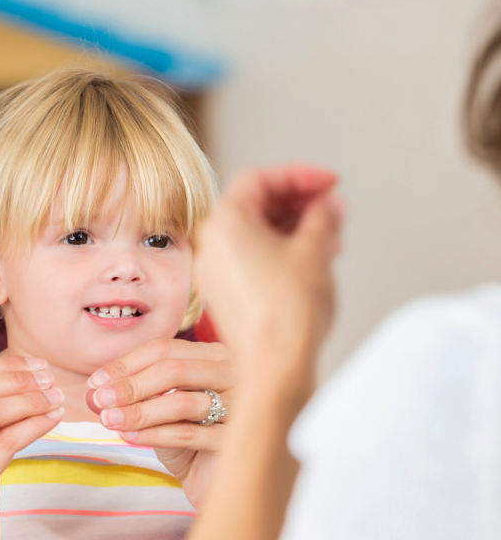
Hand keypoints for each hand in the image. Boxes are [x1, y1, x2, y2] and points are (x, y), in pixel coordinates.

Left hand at [85, 338, 233, 506]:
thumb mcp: (157, 404)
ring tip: (109, 420)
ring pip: (182, 402)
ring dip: (139, 411)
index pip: (163, 349)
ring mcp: (240, 406)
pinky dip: (154, 434)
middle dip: (130, 385)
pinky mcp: (236, 441)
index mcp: (213, 355)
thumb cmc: (183, 431)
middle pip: (173, 369)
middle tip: (99, 400)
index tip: (95, 382)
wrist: (210, 474)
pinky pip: (189, 434)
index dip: (125, 364)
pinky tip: (129, 436)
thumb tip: (94, 388)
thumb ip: (132, 390)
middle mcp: (234, 374)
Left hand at [193, 165, 342, 389]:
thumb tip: (329, 204)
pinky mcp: (222, 291)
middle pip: (254, 203)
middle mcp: (210, 242)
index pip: (260, 178)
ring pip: (253, 231)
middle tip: (331, 206)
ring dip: (292, 226)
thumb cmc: (289, 311)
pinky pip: (248, 256)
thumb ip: (324, 216)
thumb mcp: (316, 249)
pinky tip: (310, 258)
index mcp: (224, 221)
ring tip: (330, 234)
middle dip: (297, 201)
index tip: (329, 182)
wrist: (275, 365)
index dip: (299, 175)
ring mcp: (213, 268)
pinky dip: (278, 249)